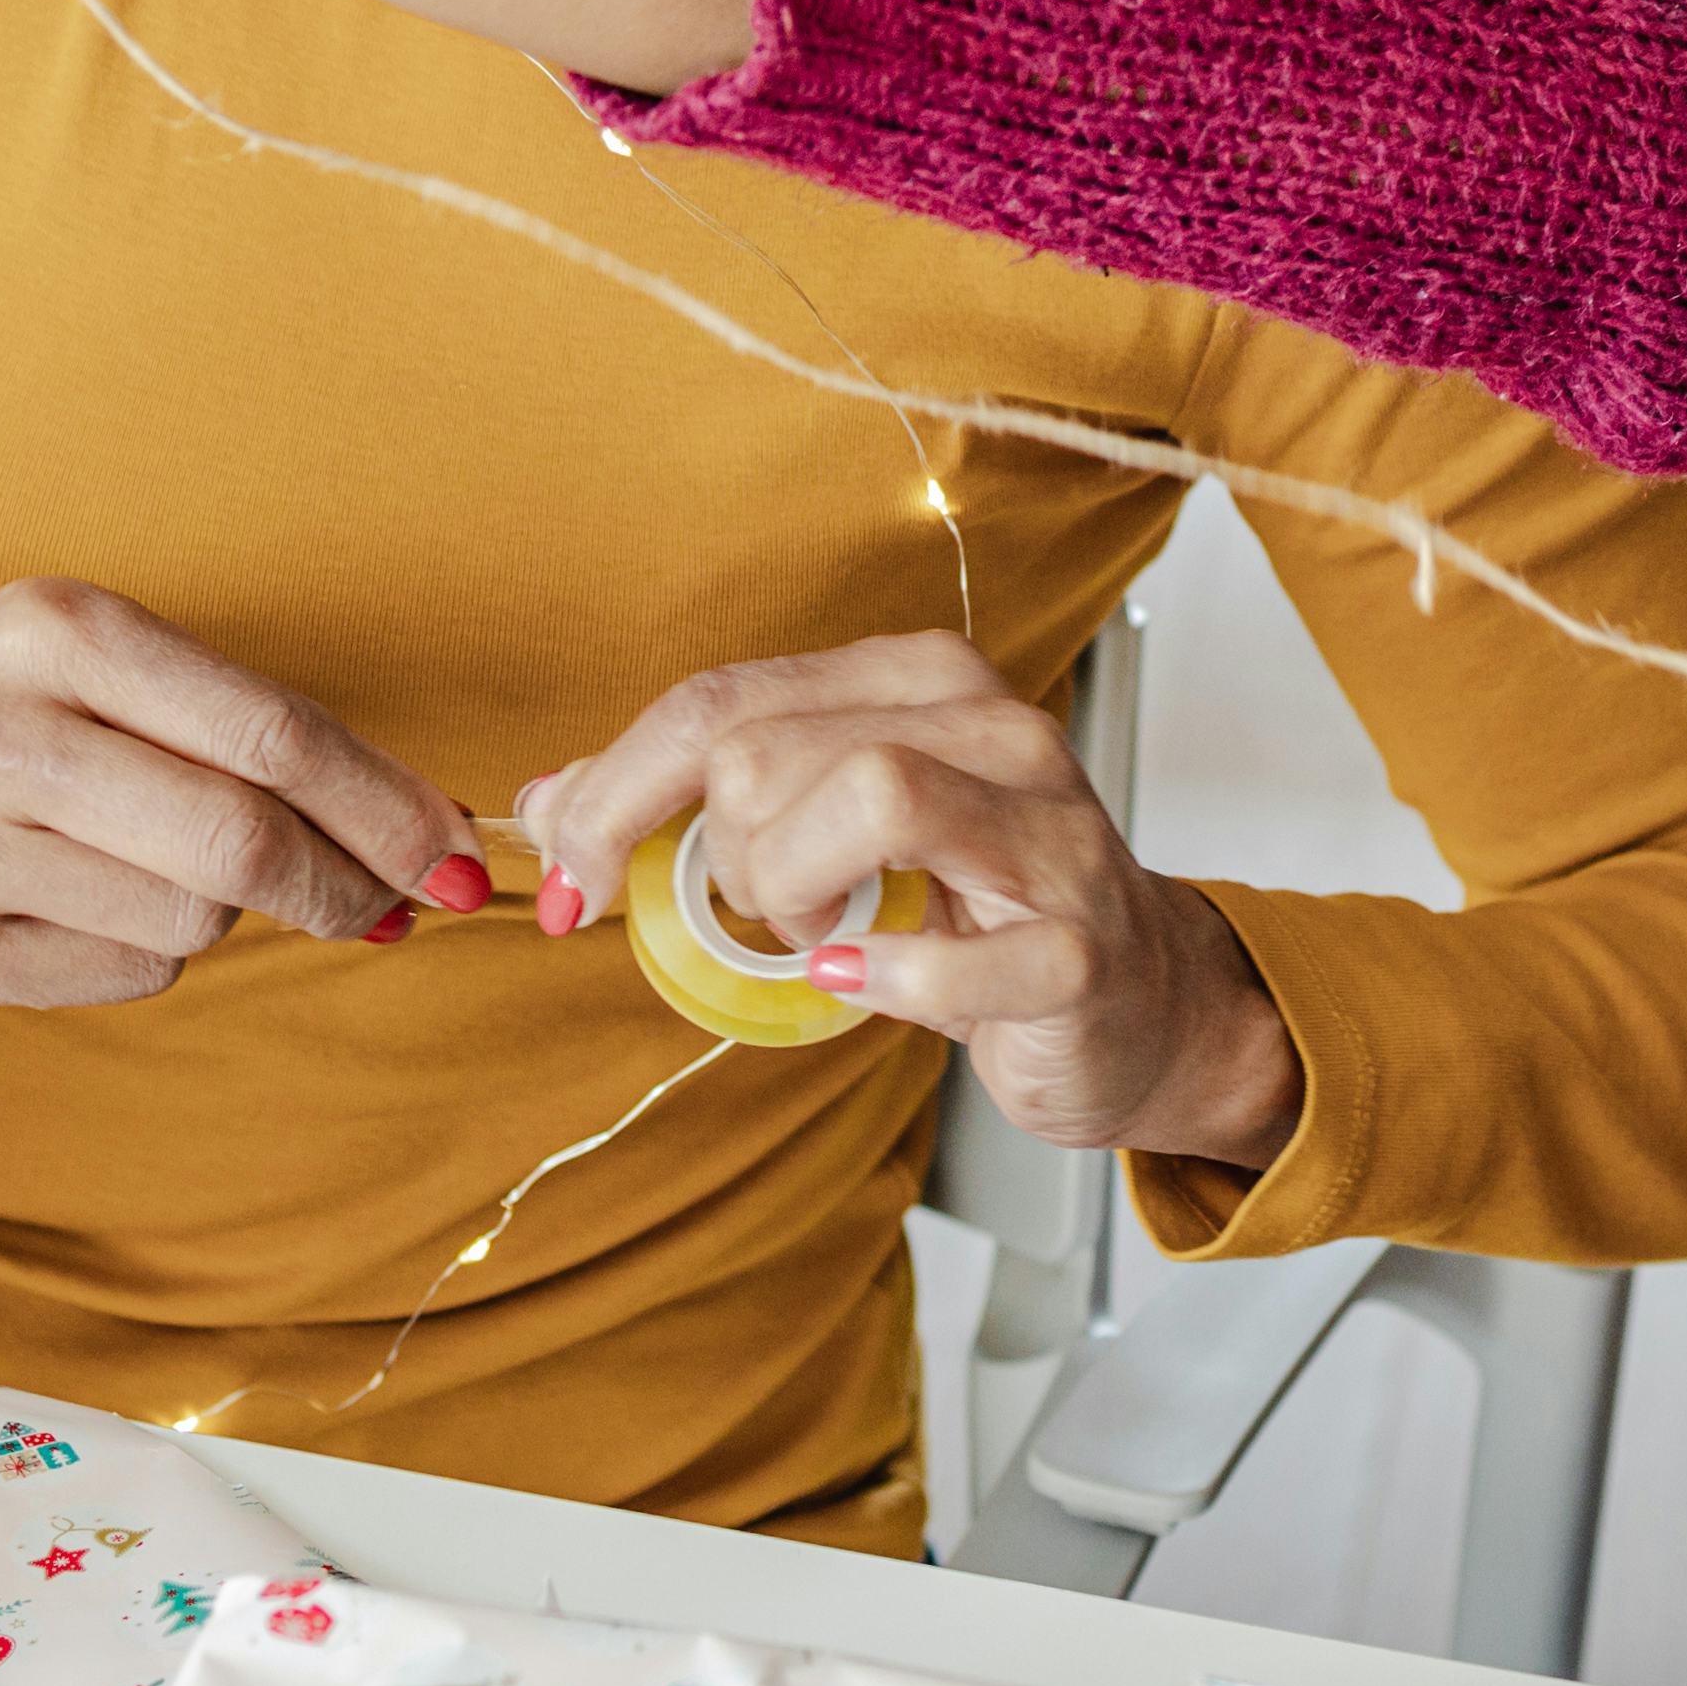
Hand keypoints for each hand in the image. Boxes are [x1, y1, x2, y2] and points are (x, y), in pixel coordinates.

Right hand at [0, 580, 482, 1009]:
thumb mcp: (98, 653)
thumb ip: (246, 727)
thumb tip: (428, 840)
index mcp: (55, 630)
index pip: (268, 734)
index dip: (385, 805)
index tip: (457, 854)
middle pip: (237, 842)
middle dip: (344, 884)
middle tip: (394, 903)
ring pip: (190, 918)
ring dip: (228, 907)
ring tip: (168, 861)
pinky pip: (126, 973)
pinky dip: (153, 946)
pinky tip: (98, 900)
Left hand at [512, 635, 1303, 1166]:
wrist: (1137, 1003)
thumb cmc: (976, 912)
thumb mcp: (827, 837)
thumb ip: (698, 811)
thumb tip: (549, 805)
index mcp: (918, 682)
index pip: (720, 700)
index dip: (615, 793)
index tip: (574, 874)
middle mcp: (991, 730)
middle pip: (769, 750)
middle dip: (722, 854)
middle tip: (764, 913)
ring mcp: (1046, 831)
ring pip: (871, 795)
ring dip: (794, 894)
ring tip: (815, 937)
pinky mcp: (1077, 946)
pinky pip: (946, 955)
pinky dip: (877, 983)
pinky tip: (860, 985)